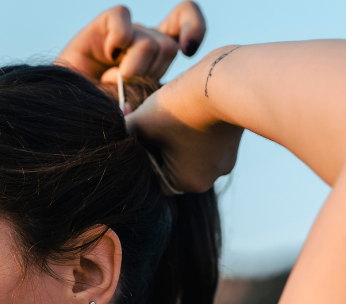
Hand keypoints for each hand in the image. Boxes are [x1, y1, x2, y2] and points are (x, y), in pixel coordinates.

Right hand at [56, 3, 206, 108]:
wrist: (67, 118)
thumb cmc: (103, 122)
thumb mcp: (140, 115)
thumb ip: (159, 99)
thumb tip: (177, 82)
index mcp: (155, 60)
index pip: (187, 26)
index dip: (192, 29)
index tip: (188, 50)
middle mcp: (141, 43)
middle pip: (167, 46)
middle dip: (151, 73)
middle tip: (129, 89)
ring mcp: (122, 35)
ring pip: (149, 40)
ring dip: (133, 68)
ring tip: (112, 83)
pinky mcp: (101, 27)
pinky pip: (122, 17)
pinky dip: (118, 39)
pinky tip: (109, 56)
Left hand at [125, 49, 243, 192]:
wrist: (226, 78)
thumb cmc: (179, 106)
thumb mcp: (142, 122)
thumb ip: (125, 135)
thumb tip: (112, 139)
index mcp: (186, 183)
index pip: (151, 177)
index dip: (138, 154)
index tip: (133, 131)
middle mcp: (209, 178)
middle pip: (170, 165)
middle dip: (155, 143)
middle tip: (144, 118)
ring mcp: (225, 159)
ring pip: (188, 149)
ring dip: (174, 133)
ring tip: (168, 109)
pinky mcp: (233, 139)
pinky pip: (205, 138)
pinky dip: (193, 125)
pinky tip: (187, 105)